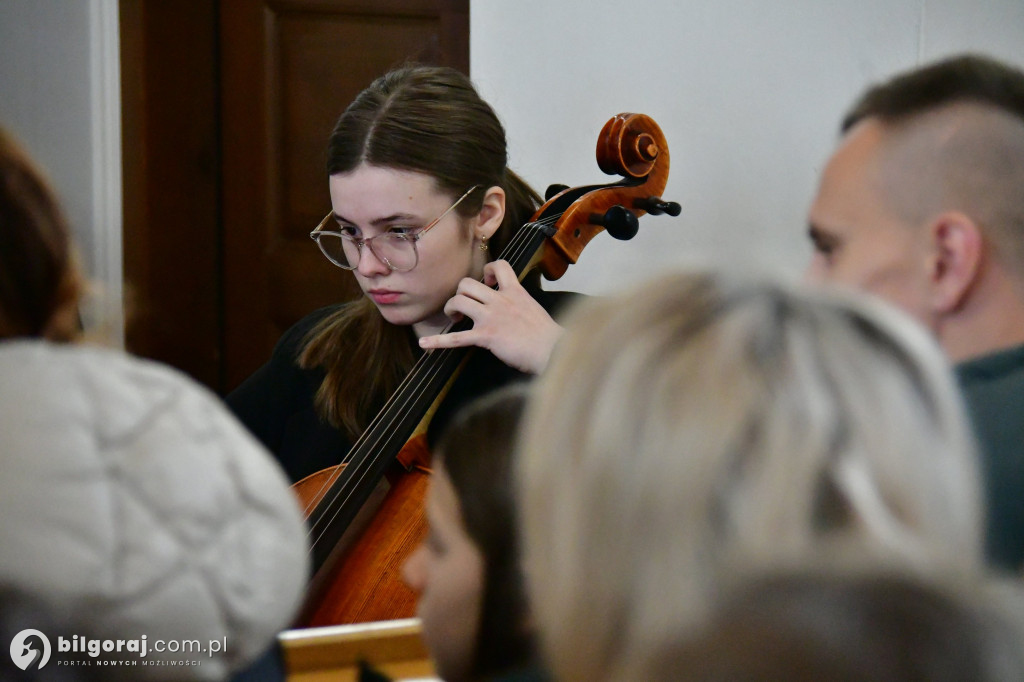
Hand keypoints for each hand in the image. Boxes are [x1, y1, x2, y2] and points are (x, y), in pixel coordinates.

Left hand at [418, 260, 563, 373]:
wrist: (554, 350)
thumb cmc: (548, 336)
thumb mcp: (534, 310)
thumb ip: (520, 305)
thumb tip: (513, 311)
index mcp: (515, 292)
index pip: (498, 266)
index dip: (486, 271)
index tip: (486, 282)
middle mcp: (500, 300)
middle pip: (467, 283)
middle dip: (460, 294)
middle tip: (463, 308)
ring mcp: (491, 317)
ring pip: (458, 301)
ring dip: (451, 309)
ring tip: (454, 319)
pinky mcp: (486, 336)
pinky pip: (456, 338)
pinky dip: (438, 341)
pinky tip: (424, 343)